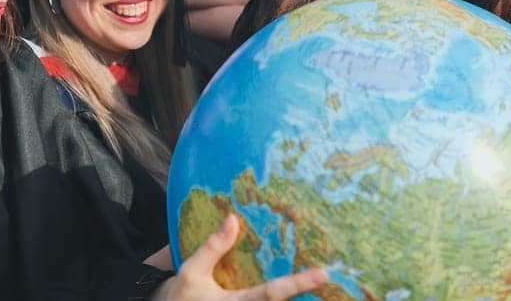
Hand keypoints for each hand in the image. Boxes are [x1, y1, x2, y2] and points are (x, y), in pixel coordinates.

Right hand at [153, 215, 328, 299]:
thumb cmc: (179, 297)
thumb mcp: (191, 271)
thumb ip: (213, 248)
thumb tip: (233, 218)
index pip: (272, 294)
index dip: (298, 284)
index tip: (323, 274)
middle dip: (305, 295)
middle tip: (331, 278)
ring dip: (297, 300)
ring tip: (324, 287)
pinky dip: (284, 299)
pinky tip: (299, 293)